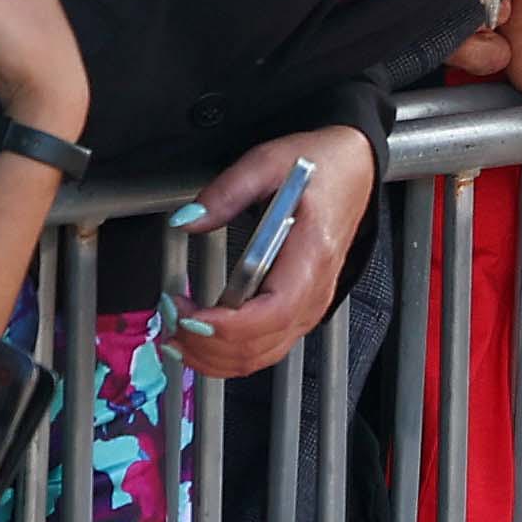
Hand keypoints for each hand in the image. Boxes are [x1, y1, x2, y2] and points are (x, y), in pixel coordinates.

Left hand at [180, 121, 371, 376]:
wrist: (353, 171)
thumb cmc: (319, 167)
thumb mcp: (267, 163)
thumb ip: (225, 193)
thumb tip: (188, 220)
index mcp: (311, 255)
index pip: (275, 311)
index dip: (229, 326)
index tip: (189, 315)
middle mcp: (315, 291)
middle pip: (261, 345)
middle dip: (206, 344)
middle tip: (169, 316)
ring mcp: (309, 307)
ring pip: (259, 356)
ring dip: (212, 357)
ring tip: (174, 335)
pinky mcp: (299, 311)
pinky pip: (263, 349)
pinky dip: (226, 355)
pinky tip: (197, 341)